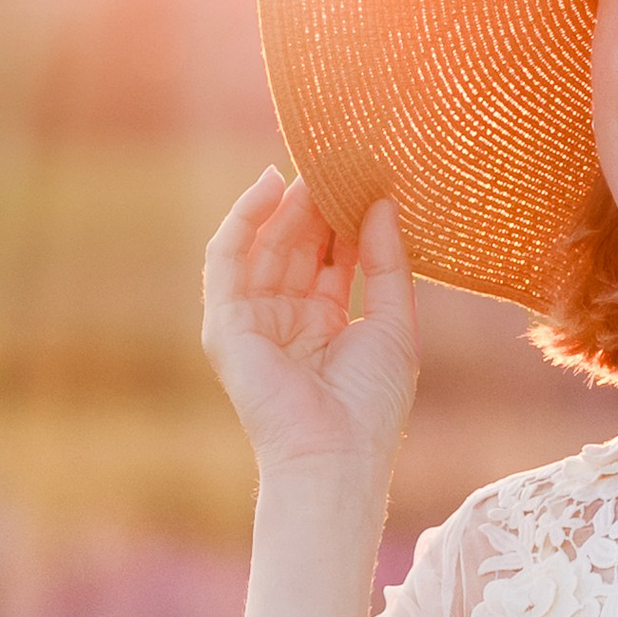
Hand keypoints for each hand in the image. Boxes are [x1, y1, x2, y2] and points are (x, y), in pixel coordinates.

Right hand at [203, 172, 416, 485]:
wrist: (335, 455)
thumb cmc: (370, 405)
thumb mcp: (392, 323)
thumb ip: (386, 263)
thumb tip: (383, 204)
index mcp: (325, 327)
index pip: (330, 259)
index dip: (345, 219)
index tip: (366, 179)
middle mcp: (286, 321)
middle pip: (296, 247)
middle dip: (315, 204)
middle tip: (339, 161)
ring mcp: (253, 322)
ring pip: (264, 246)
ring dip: (285, 205)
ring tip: (312, 167)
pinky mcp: (225, 324)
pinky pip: (227, 259)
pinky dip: (244, 219)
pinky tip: (269, 186)